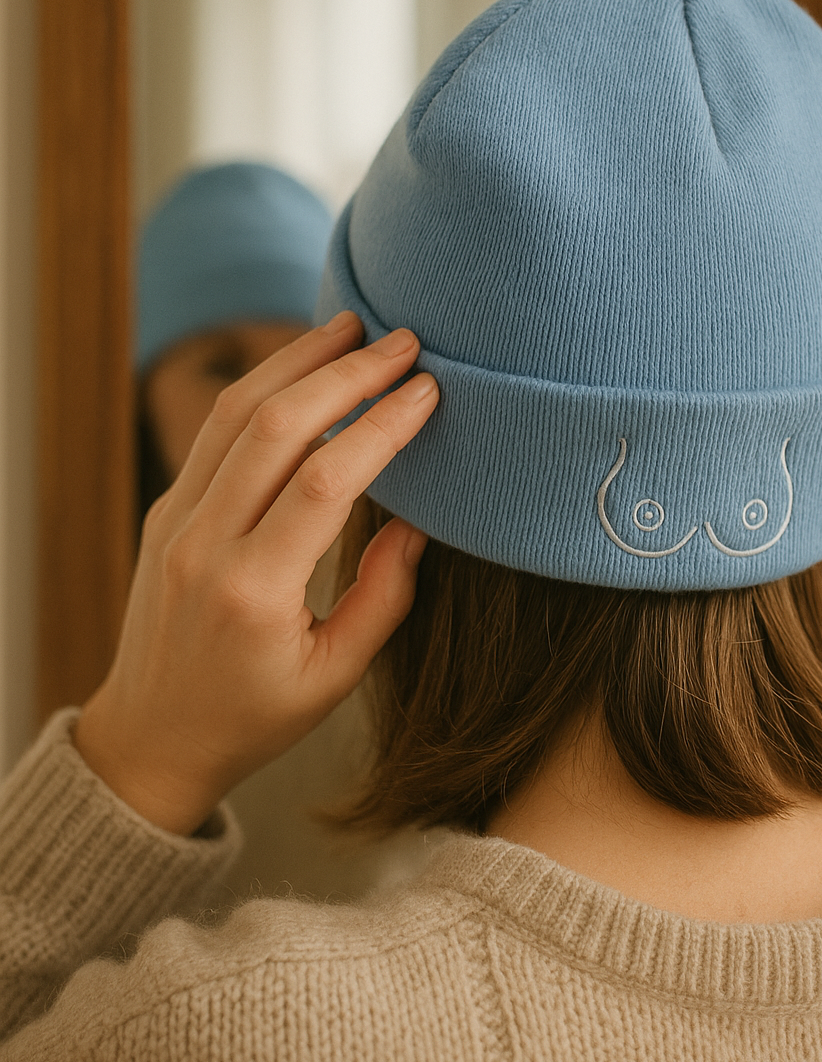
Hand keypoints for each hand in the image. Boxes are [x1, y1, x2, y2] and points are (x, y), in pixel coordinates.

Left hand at [74, 312, 437, 834]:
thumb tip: (420, 521)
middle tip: (402, 341)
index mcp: (252, 591)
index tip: (428, 391)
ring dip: (296, 361)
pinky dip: (264, 388)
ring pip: (235, 414)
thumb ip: (384, 598)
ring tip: (351, 326)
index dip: (382, 427)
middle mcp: (204, 544)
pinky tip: (303, 367)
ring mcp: (176, 520)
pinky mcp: (167, 510)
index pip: (325, 481)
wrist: (153, 736)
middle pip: (276, 426)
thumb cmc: (253, 717)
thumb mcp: (335, 677)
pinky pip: (215, 432)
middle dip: (345, 373)